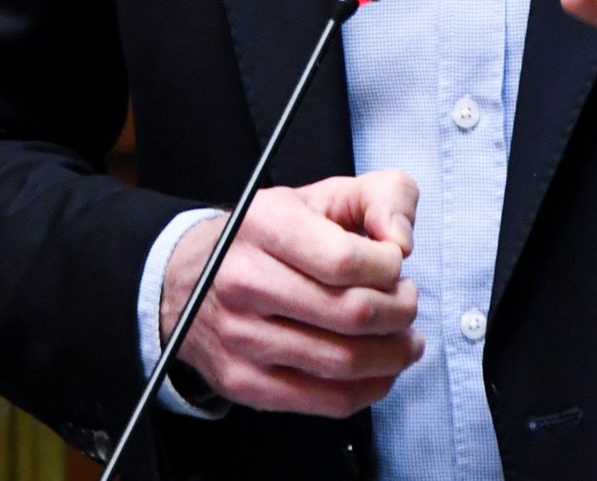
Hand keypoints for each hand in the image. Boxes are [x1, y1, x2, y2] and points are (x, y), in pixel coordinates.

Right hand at [160, 171, 422, 417]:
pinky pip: (326, 401)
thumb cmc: (268, 235)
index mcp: (264, 225)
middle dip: (400, 310)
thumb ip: (382, 197)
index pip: (345, 261)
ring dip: (393, 354)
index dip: (388, 267)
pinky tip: (380, 368)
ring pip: (344, 362)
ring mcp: (241, 338)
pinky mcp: (244, 383)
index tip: (394, 264)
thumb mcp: (324, 195)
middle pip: (351, 314)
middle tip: (407, 301)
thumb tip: (402, 240)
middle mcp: (244, 282)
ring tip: (404, 336)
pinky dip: (370, 388)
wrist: (189, 278)